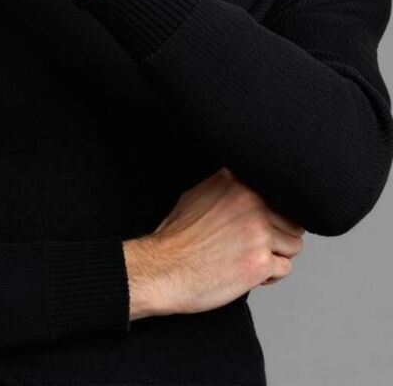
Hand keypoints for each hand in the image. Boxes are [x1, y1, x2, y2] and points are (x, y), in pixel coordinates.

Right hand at [122, 166, 304, 319]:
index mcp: (237, 182)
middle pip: (292, 220)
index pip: (280, 193)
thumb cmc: (177, 237)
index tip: (262, 223)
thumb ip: (228, 187)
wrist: (164, 268)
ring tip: (252, 259)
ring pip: (294, 245)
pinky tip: (249, 274)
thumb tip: (249, 187)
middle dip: (278, 236)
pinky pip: (284, 269)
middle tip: (255, 246)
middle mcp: (252, 202)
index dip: (273, 213)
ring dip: (277, 256)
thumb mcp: (197, 194)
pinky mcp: (261, 261)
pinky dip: (270, 276)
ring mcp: (259, 231)